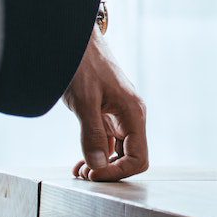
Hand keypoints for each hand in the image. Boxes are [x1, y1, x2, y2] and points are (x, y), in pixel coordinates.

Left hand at [64, 27, 148, 180]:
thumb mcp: (85, 102)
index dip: (117, 172)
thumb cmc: (84, 66)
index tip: (93, 173)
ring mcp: (120, 117)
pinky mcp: (108, 115)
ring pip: (119, 152)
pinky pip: (108, 143)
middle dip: (109, 171)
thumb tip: (98, 166)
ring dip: (101, 165)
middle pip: (131, 158)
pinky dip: (96, 155)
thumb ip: (92, 135)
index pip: (138, 158)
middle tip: (83, 174)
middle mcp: (131, 117)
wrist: (77, 43)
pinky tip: (80, 159)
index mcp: (133, 114)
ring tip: (79, 169)